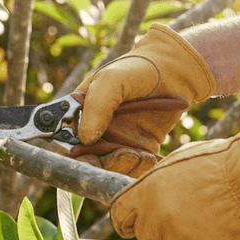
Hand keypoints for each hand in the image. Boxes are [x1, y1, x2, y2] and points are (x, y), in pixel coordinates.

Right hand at [72, 24, 215, 176]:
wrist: (174, 72)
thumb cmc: (137, 69)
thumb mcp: (111, 80)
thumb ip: (96, 106)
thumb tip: (85, 139)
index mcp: (80, 114)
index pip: (64, 141)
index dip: (71, 153)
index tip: (86, 154)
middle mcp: (95, 131)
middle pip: (86, 161)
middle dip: (100, 165)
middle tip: (121, 154)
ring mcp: (116, 142)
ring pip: (108, 169)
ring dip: (121, 167)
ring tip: (137, 154)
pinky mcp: (137, 150)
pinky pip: (131, 170)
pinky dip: (138, 168)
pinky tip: (148, 157)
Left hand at [110, 116, 239, 239]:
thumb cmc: (222, 162)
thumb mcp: (178, 162)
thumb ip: (156, 183)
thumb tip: (149, 194)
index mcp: (145, 192)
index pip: (119, 217)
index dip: (129, 220)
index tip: (137, 223)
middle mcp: (155, 219)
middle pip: (146, 236)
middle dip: (161, 229)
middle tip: (188, 216)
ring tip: (212, 219)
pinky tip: (222, 234)